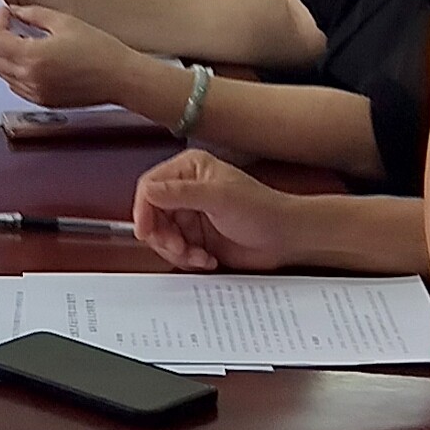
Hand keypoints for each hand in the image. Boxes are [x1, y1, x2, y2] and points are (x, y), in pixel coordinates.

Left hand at [0, 4, 165, 120]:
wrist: (120, 78)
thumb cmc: (100, 50)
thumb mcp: (64, 21)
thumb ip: (33, 14)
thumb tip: (15, 12)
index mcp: (33, 57)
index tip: (6, 13)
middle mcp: (30, 79)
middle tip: (8, 25)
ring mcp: (35, 93)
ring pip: (2, 74)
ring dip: (4, 56)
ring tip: (21, 41)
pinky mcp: (43, 101)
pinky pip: (17, 86)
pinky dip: (15, 72)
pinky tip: (31, 59)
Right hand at [133, 149, 311, 273]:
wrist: (285, 237)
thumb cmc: (261, 208)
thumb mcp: (218, 198)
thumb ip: (180, 193)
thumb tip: (147, 191)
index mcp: (188, 170)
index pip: (150, 187)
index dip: (143, 210)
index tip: (146, 231)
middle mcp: (186, 191)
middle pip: (152, 216)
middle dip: (163, 237)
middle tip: (179, 248)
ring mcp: (191, 215)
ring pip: (162, 237)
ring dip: (178, 251)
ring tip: (199, 255)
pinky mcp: (197, 238)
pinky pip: (177, 252)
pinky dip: (189, 260)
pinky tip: (208, 259)